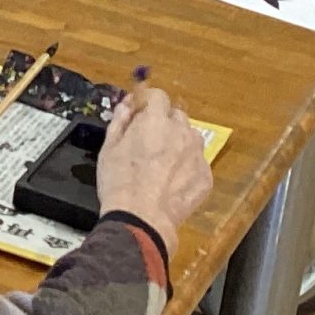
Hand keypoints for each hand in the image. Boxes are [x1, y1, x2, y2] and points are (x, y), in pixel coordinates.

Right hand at [95, 85, 209, 256]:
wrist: (142, 218)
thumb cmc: (120, 182)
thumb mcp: (109, 148)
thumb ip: (119, 121)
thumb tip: (126, 106)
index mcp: (155, 120)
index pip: (158, 96)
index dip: (148, 102)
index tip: (140, 111)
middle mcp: (182, 132)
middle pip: (176, 116)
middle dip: (164, 123)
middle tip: (148, 142)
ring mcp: (197, 154)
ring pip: (190, 139)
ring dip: (178, 144)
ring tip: (161, 165)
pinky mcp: (206, 176)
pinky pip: (196, 163)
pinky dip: (186, 168)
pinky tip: (170, 183)